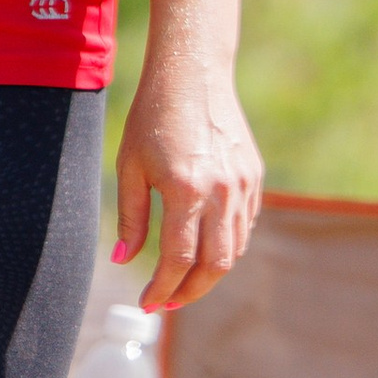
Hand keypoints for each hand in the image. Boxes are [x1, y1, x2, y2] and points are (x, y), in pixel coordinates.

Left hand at [113, 46, 263, 312]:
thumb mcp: (130, 166)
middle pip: (214, 265)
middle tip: (166, 303)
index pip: (178, 259)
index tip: (147, 302)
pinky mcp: (254, 177)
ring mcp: (243, 185)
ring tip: (181, 281)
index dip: (162, 288)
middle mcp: (221, 191)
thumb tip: (123, 261)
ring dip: (208, 273)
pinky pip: (243, 225)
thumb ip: (130, 217)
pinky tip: (202, 247)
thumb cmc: (152, 118)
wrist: (193, 74)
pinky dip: (225, 245)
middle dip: (189, 292)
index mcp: (186, 189)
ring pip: (234, 249)